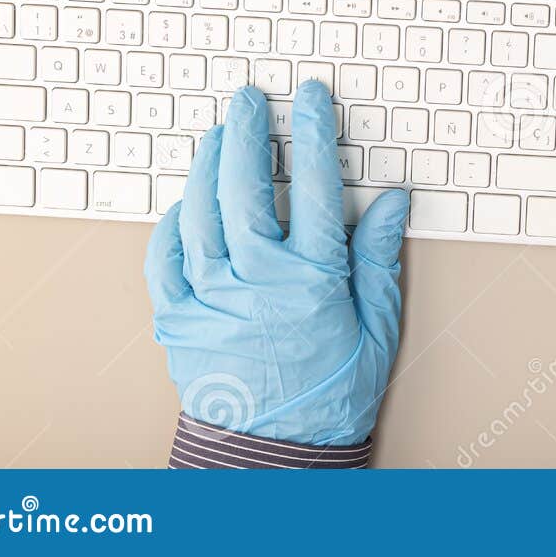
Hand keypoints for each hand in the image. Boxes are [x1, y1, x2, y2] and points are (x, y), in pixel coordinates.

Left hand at [144, 81, 409, 445]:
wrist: (276, 457)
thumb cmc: (332, 394)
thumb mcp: (377, 327)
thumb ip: (378, 258)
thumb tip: (391, 200)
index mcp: (311, 278)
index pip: (315, 184)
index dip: (314, 131)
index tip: (311, 99)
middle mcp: (255, 280)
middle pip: (244, 186)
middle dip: (246, 133)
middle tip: (248, 100)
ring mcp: (210, 299)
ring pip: (199, 213)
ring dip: (207, 166)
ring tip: (217, 135)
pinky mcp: (178, 321)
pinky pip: (164, 260)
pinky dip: (172, 224)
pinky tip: (184, 203)